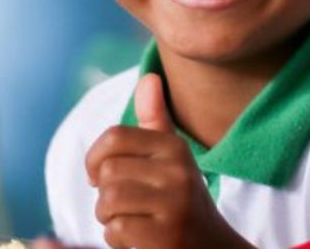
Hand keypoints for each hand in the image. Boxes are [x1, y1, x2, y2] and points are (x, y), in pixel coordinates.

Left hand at [86, 74, 251, 248]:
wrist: (214, 248)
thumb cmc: (180, 200)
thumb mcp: (171, 158)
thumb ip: (155, 120)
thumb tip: (149, 78)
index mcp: (174, 147)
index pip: (114, 138)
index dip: (95, 159)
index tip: (99, 177)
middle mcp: (179, 171)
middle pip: (108, 172)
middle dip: (104, 195)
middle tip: (123, 207)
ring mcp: (175, 204)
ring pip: (109, 201)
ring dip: (109, 219)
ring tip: (130, 222)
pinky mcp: (168, 236)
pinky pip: (116, 231)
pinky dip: (117, 240)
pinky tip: (137, 241)